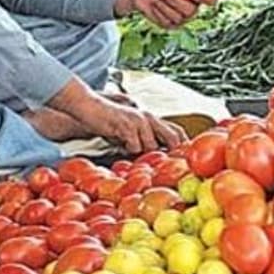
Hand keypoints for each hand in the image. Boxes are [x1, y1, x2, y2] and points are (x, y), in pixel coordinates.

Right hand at [51, 86, 186, 152]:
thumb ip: (142, 141)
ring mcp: (139, 120)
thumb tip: (153, 159)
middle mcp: (149, 118)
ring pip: (152, 146)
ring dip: (143, 155)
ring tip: (131, 152)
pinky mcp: (127, 124)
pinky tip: (121, 145)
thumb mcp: (130, 132)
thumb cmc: (109, 123)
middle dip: (171, 154)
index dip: (183, 146)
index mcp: (152, 120)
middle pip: (173, 138)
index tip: (184, 161)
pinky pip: (135, 146)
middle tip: (164, 166)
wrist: (89, 107)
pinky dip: (129, 151)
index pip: (177, 132)